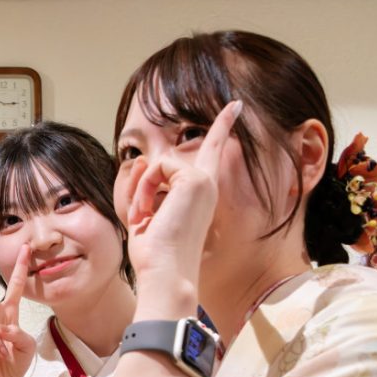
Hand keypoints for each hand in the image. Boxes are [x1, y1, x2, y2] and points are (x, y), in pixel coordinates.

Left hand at [122, 99, 241, 284]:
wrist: (165, 272)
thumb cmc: (155, 253)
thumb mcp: (143, 213)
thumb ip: (143, 185)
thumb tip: (142, 160)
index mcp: (200, 195)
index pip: (213, 153)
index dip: (223, 126)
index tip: (235, 105)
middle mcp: (208, 185)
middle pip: (195, 149)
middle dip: (153, 179)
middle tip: (147, 215)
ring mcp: (204, 180)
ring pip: (159, 165)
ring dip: (142, 190)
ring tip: (144, 218)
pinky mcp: (194, 179)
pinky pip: (156, 168)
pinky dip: (144, 190)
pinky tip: (147, 212)